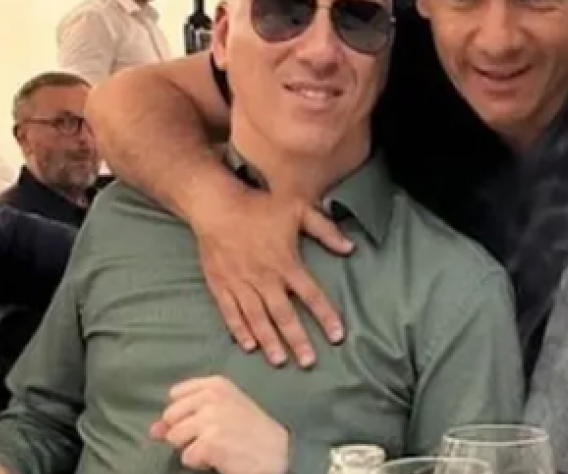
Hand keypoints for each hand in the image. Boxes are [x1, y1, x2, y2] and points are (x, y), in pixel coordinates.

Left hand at [151, 376, 290, 473]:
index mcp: (215, 383)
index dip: (184, 412)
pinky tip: (219, 456)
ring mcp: (210, 419)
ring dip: (191, 447)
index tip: (203, 419)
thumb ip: (186, 414)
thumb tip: (153, 430)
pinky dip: (200, 462)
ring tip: (215, 445)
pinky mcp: (210, 442)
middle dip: (184, 431)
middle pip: (170, 417)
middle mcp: (211, 397)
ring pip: (174, 438)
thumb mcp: (221, 411)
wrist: (278, 451)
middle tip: (211, 435)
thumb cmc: (249, 429)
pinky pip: (186, 457)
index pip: (175, 394)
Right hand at [195, 187, 352, 366]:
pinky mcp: (220, 285)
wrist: (216, 205)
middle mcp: (264, 278)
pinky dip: (239, 330)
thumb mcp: (298, 209)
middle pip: (284, 315)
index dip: (326, 316)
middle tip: (308, 362)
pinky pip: (230, 313)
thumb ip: (325, 230)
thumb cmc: (259, 205)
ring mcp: (240, 283)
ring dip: (269, 341)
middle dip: (297, 340)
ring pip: (257, 319)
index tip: (337, 336)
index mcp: (285, 262)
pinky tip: (248, 346)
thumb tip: (351, 247)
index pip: (311, 295)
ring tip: (279, 362)